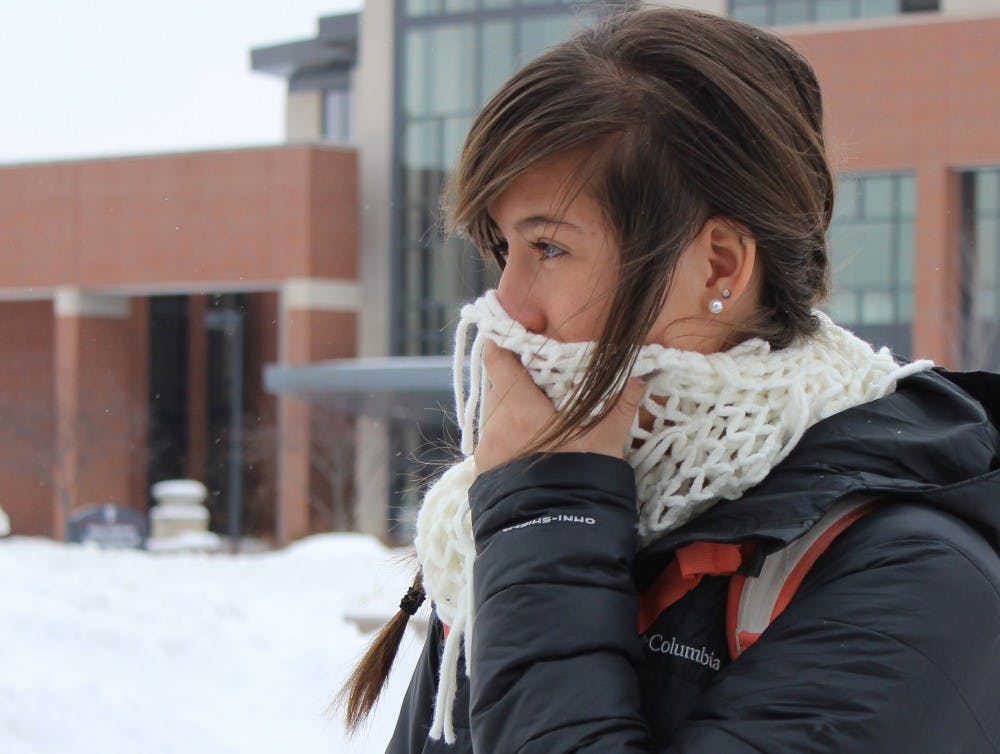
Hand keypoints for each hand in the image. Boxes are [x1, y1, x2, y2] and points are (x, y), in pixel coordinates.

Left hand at [473, 341, 645, 475]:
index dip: (504, 341)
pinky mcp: (485, 473)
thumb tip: (641, 378)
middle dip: (519, 378)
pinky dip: (511, 434)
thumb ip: (620, 407)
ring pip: (496, 414)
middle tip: (546, 378)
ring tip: (545, 414)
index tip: (520, 334)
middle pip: (498, 385)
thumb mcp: (605, 444)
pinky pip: (494, 441)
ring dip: (515, 408)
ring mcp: (486, 452)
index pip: (496, 357)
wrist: (553, 540)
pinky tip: (535, 445)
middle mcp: (495, 426)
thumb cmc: (579, 484)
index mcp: (519, 409)